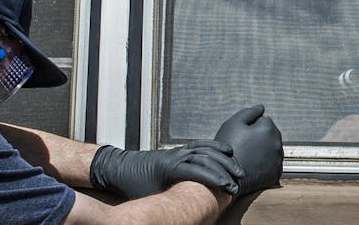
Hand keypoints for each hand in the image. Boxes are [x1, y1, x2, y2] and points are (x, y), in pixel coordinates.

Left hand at [89, 140, 243, 199]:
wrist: (119, 167)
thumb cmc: (132, 184)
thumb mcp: (148, 196)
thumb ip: (164, 203)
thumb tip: (175, 213)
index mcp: (170, 167)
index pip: (199, 170)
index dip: (216, 178)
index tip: (229, 188)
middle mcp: (176, 155)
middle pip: (207, 157)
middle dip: (225, 168)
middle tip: (238, 181)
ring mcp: (177, 150)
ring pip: (206, 149)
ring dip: (223, 157)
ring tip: (237, 168)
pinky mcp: (177, 150)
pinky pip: (200, 145)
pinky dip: (214, 146)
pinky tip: (225, 151)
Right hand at [213, 105, 282, 194]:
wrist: (228, 177)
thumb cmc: (228, 148)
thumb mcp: (233, 124)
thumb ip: (249, 112)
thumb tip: (261, 107)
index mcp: (268, 128)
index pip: (263, 120)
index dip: (250, 126)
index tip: (241, 136)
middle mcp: (277, 142)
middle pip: (269, 134)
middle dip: (259, 137)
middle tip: (243, 146)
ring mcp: (278, 159)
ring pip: (272, 149)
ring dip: (264, 150)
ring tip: (248, 156)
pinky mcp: (276, 173)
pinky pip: (272, 164)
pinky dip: (265, 163)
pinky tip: (253, 166)